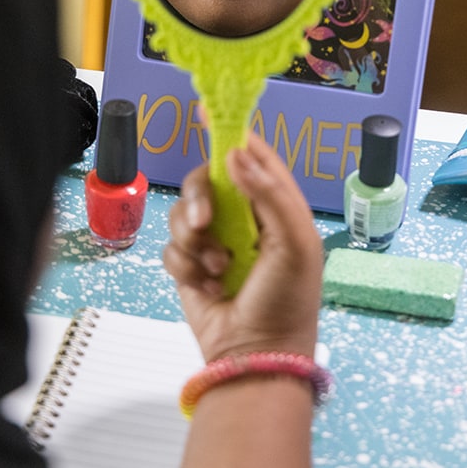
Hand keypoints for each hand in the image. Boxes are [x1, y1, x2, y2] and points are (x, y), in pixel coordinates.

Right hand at [163, 132, 322, 360]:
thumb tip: (236, 152)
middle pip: (207, 180)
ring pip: (183, 212)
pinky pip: (172, 247)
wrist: (255, 356)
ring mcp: (214, 240)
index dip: (232, 133)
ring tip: (217, 270)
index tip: (205, 111)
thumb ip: (269, 193)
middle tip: (203, 221)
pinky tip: (208, 287)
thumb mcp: (294, 243)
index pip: (253, 157)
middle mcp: (243, 217)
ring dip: (195, 242)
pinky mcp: (190, 264)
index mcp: (274, 206)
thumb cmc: (286, 299)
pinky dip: (186, 267)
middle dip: (200, 198)